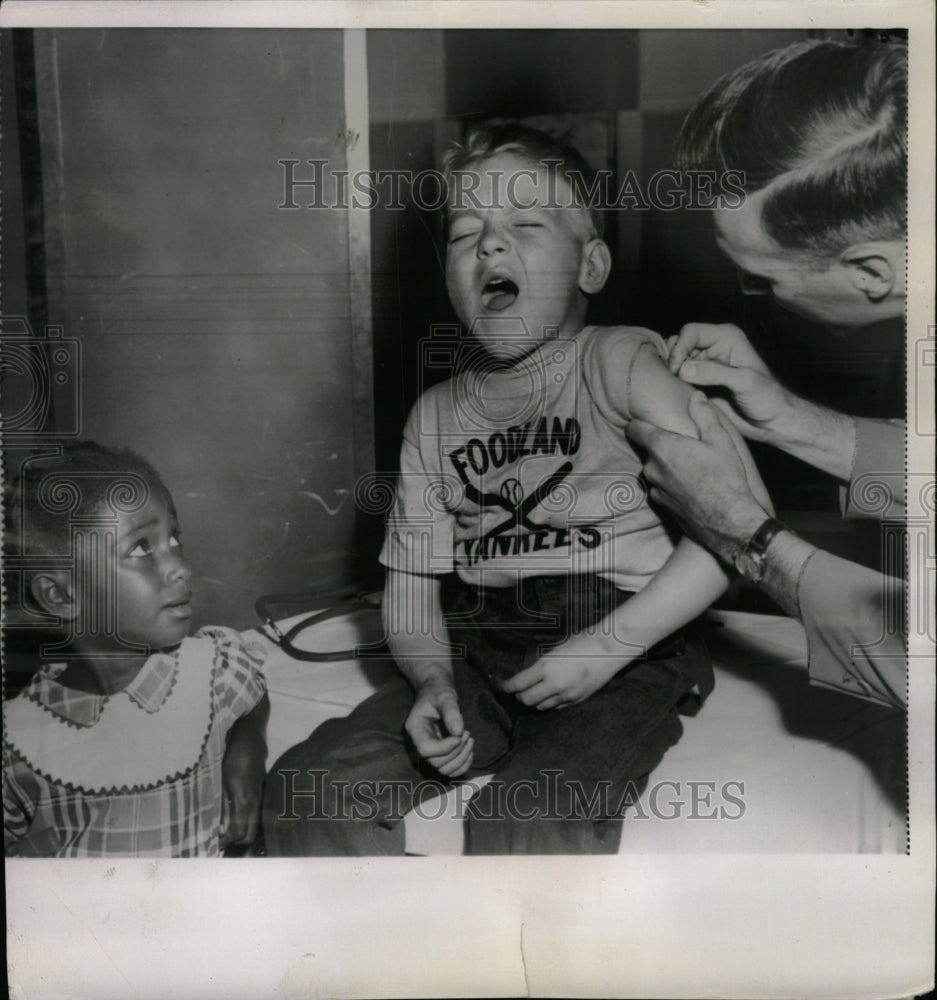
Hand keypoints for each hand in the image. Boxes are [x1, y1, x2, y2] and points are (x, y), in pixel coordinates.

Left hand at [220, 736, 265, 847]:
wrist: (250, 742)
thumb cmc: (233, 760)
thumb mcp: (223, 783)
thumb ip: (224, 807)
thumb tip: (222, 829)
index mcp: (244, 802)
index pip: (239, 833)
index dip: (227, 841)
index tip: (216, 842)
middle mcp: (255, 804)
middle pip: (250, 835)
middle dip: (236, 842)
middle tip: (221, 838)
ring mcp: (260, 799)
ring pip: (254, 826)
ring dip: (241, 832)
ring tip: (225, 829)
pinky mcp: (261, 793)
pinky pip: (254, 815)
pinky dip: (245, 821)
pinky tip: (234, 816)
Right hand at [405, 678, 473, 776]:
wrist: (437, 691)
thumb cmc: (439, 691)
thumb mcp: (445, 696)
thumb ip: (451, 711)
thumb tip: (459, 731)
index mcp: (415, 728)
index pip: (425, 749)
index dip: (445, 747)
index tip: (460, 735)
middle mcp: (420, 743)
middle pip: (435, 762)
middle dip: (456, 752)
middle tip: (467, 734)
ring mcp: (431, 750)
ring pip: (444, 769)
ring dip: (461, 758)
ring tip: (469, 739)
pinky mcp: (441, 753)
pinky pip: (451, 769)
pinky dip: (463, 764)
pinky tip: (469, 749)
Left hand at [500, 643, 624, 710]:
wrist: (611, 648)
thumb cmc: (584, 640)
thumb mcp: (557, 648)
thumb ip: (543, 663)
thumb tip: (529, 673)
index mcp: (546, 667)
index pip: (518, 684)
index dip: (506, 687)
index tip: (501, 687)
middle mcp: (554, 684)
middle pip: (526, 700)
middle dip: (518, 697)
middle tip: (515, 692)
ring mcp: (567, 694)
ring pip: (541, 707)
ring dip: (534, 701)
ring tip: (532, 694)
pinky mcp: (578, 700)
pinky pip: (557, 707)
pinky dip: (550, 703)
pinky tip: (550, 695)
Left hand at [627, 392, 772, 562]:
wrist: (729, 522)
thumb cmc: (726, 478)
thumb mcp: (721, 440)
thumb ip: (704, 415)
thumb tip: (695, 396)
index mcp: (662, 447)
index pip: (634, 428)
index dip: (639, 422)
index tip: (648, 420)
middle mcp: (652, 467)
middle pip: (648, 449)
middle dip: (662, 446)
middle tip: (684, 446)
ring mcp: (655, 488)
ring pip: (655, 469)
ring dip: (666, 466)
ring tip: (691, 467)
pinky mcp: (661, 505)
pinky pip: (660, 487)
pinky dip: (670, 484)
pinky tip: (690, 486)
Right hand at [665, 323, 792, 442]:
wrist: (770, 421)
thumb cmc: (767, 398)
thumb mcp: (745, 382)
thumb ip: (715, 373)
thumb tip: (683, 369)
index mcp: (726, 337)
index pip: (691, 332)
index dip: (679, 348)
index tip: (676, 371)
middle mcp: (712, 347)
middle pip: (678, 344)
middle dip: (672, 360)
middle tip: (673, 381)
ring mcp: (703, 365)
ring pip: (674, 360)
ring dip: (669, 373)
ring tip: (673, 388)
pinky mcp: (697, 382)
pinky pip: (676, 378)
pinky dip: (671, 384)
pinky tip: (675, 394)